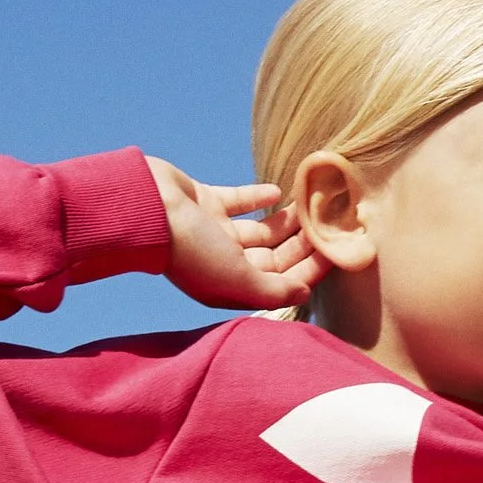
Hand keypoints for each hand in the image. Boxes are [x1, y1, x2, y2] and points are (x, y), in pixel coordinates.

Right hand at [144, 157, 329, 310]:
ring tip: (309, 207)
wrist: (146, 208)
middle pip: (273, 256)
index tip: (336, 251)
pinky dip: (258, 196)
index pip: (279, 281)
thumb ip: (273, 290)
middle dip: (302, 244)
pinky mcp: (203, 203)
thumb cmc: (191, 249)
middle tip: (330, 225)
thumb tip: (304, 293)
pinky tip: (278, 189)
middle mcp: (221, 261)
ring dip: (285, 220)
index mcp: (228, 285)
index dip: (309, 270)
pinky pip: (238, 201)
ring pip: (259, 229)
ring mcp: (212, 232)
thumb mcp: (237, 279)